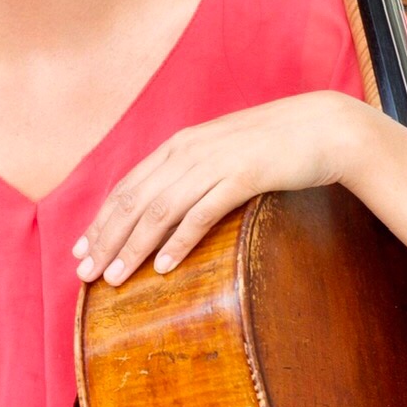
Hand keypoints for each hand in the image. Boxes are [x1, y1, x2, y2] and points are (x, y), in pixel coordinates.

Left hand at [76, 92, 365, 286]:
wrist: (326, 128)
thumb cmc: (273, 146)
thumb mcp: (220, 153)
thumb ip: (190, 173)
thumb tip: (163, 209)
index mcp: (177, 146)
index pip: (126, 189)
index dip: (100, 221)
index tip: (80, 252)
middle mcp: (187, 151)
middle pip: (133, 202)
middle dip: (105, 240)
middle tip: (85, 275)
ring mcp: (214, 163)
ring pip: (160, 211)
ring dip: (133, 248)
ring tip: (114, 278)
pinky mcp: (244, 176)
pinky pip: (202, 213)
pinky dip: (179, 241)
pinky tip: (163, 268)